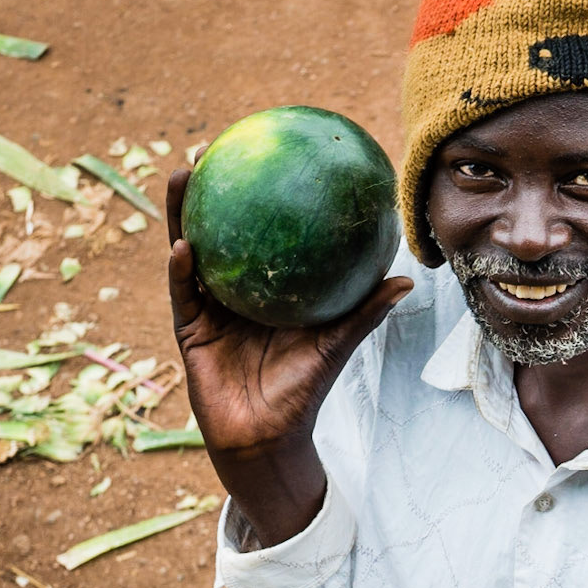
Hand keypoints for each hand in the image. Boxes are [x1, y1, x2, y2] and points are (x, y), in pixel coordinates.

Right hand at [166, 167, 411, 458]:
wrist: (267, 438)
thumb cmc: (303, 393)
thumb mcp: (335, 346)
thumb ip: (364, 312)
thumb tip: (407, 277)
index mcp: (266, 291)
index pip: (259, 236)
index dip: (256, 200)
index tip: (262, 157)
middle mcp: (234, 293)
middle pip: (219, 232)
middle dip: (210, 192)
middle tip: (212, 149)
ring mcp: (208, 308)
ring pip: (191, 252)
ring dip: (180, 214)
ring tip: (181, 176)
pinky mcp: (190, 330)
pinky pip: (183, 294)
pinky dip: (181, 270)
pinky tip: (182, 245)